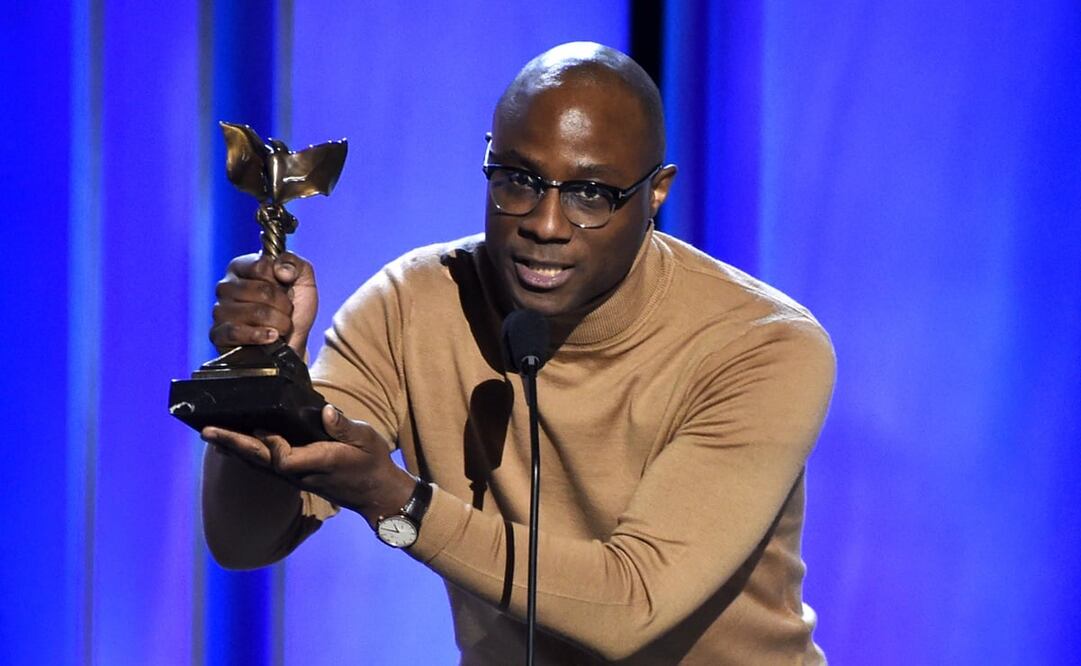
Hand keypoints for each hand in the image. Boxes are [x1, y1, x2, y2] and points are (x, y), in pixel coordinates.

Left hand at [201, 405, 414, 525]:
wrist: (374, 493)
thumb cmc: (372, 462)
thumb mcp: (367, 439)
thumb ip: (345, 426)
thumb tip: (326, 411)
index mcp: (319, 463)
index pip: (284, 459)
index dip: (271, 444)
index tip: (261, 427)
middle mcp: (301, 474)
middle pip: (261, 461)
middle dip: (234, 444)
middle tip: (207, 430)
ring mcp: (295, 477)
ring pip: (258, 463)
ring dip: (233, 449)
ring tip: (209, 434)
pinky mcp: (293, 476)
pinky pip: (263, 464)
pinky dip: (245, 453)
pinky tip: (232, 445)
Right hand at [210, 251, 317, 355]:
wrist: (294, 341)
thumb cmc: (294, 308)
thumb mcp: (303, 279)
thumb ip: (294, 263)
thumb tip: (281, 269)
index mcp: (241, 267)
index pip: (261, 266)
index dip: (281, 280)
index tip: (286, 288)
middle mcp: (226, 286)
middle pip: (261, 290)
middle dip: (284, 305)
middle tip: (286, 312)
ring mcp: (219, 310)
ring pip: (255, 312)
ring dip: (278, 322)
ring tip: (281, 326)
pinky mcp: (218, 334)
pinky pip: (237, 332)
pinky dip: (259, 336)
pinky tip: (271, 337)